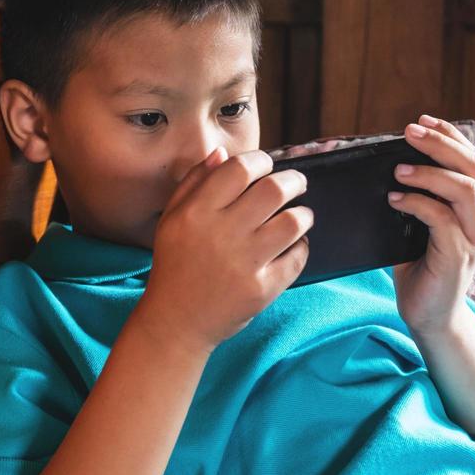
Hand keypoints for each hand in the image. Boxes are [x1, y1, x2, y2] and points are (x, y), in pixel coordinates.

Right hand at [135, 148, 312, 356]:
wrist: (176, 321)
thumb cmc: (175, 265)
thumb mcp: (172, 219)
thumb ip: (195, 182)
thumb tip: (223, 153)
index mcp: (196, 213)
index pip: (239, 169)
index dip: (260, 161)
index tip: (266, 166)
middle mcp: (220, 234)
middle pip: (273, 190)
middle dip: (293, 181)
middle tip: (296, 184)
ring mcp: (243, 263)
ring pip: (292, 222)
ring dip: (303, 214)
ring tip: (301, 215)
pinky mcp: (261, 289)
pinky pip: (296, 258)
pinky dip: (301, 247)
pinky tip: (294, 245)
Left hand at [386, 115, 474, 334]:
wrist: (429, 317)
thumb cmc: (419, 269)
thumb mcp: (415, 226)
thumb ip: (413, 198)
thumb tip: (385, 165)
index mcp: (474, 208)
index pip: (471, 160)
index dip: (450, 135)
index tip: (423, 120)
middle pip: (472, 168)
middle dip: (440, 143)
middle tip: (410, 131)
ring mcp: (473, 238)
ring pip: (465, 190)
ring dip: (429, 172)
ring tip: (398, 169)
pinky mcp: (458, 257)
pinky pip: (442, 220)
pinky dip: (417, 203)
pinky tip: (395, 199)